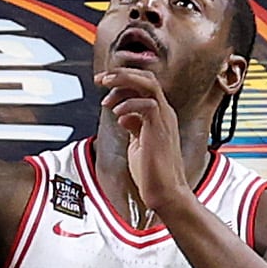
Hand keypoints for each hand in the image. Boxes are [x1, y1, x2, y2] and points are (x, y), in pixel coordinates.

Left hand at [99, 65, 190, 215]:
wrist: (166, 193)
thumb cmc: (153, 172)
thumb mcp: (138, 142)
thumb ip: (133, 125)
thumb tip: (123, 114)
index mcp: (159, 115)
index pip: (143, 84)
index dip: (122, 80)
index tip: (102, 83)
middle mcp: (164, 113)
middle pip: (147, 78)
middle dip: (121, 74)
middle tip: (101, 79)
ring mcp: (164, 120)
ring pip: (149, 84)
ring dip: (124, 81)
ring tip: (106, 87)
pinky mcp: (160, 129)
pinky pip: (147, 104)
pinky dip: (129, 104)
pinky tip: (117, 114)